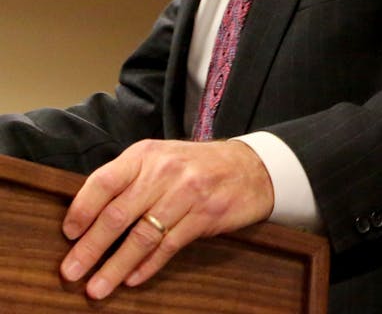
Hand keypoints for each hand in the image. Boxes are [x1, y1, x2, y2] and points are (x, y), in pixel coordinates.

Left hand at [59, 139, 274, 299]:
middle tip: (71, 272)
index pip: (104, 182)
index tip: (68, 235)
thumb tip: (87, 217)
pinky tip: (133, 279)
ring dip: (116, 266)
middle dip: (90, 248)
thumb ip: (129, 180)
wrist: (252, 167)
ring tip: (97, 287)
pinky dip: (148, 266)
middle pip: (118, 215)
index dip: (82, 210)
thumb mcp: (160, 159)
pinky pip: (169, 245)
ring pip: (142, 236)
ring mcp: (188, 193)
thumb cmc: (196, 167)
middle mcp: (165, 171)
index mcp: (146, 155)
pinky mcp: (206, 215)